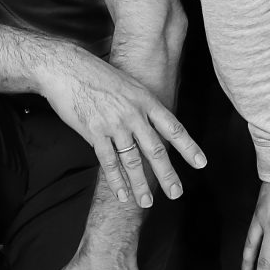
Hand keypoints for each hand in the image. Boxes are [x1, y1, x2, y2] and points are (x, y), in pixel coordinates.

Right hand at [35, 43, 206, 208]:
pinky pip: (108, 162)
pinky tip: (122, 195)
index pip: (173, 127)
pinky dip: (116, 181)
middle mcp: (133, 113)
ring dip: (141, 184)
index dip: (188, 147)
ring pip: (132, 160)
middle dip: (167, 174)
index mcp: (145, 100)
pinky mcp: (94, 132)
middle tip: (176, 193)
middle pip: (156, 149)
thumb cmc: (96, 74)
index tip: (201, 163)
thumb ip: (140, 106)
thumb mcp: (128, 85)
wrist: (67, 67)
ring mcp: (114, 123)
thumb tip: (152, 126)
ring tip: (147, 202)